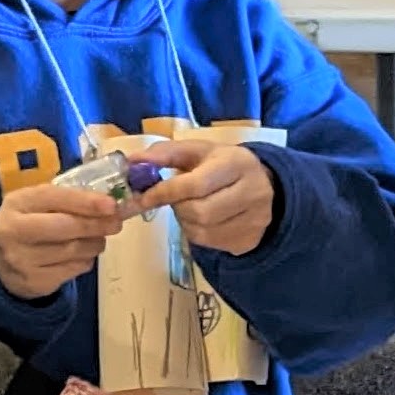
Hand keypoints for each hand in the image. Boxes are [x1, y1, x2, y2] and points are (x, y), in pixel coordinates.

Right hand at [0, 182, 126, 299]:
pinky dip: (86, 260)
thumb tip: (110, 204)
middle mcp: (13, 231)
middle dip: (95, 224)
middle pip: (64, 227)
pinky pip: (73, 269)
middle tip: (116, 223)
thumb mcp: (38, 205)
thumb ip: (68, 200)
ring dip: (95, 243)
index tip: (111, 205)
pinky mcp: (35, 281)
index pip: (53, 197)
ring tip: (100, 238)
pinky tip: (85, 254)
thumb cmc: (29, 224)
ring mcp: (22, 260)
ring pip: (72, 250)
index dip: (84, 201)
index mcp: (16, 203)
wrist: (3, 264)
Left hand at [134, 140, 275, 255]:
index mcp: (236, 163)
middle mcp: (252, 191)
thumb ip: (164, 153)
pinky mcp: (249, 239)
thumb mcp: (196, 151)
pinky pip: (210, 243)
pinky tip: (199, 220)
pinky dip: (195, 232)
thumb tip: (131, 161)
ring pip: (203, 230)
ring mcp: (254, 219)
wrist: (262, 185)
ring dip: (184, 221)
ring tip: (188, 207)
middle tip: (173, 200)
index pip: (195, 184)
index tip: (143, 198)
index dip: (165, 193)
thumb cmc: (220, 165)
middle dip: (177, 207)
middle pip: (199, 212)